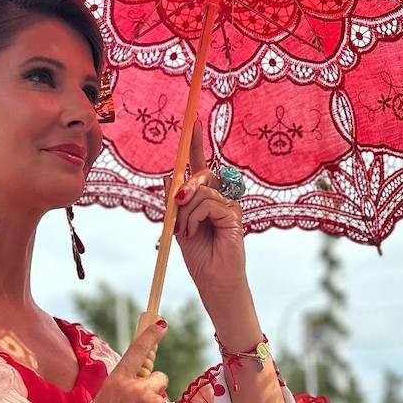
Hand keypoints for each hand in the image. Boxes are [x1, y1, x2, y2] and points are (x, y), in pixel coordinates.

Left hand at [172, 119, 247, 304]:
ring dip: (185, 212)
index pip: (201, 166)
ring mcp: (229, 206)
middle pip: (202, 173)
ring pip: (201, 192)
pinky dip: (194, 219)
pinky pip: (208, 204)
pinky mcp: (234, 215)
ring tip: (185, 231)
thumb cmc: (199, 256)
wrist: (212, 280)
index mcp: (206, 198)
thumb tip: (168, 174)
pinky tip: (195, 233)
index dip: (196, 145)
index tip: (193, 122)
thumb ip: (175, 201)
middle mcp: (221, 198)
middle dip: (185, 185)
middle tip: (176, 203)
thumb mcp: (179, 225)